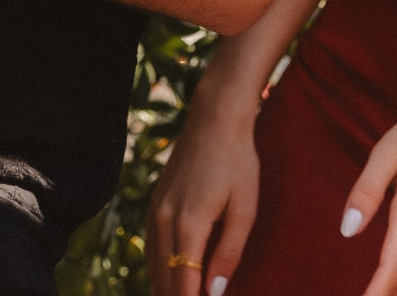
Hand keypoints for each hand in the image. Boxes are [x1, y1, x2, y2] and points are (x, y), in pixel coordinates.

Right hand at [148, 87, 262, 295]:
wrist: (214, 118)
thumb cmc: (237, 162)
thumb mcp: (244, 209)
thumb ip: (229, 253)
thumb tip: (216, 292)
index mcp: (189, 223)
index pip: (183, 281)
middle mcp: (164, 218)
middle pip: (163, 276)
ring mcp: (156, 208)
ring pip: (153, 262)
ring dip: (163, 287)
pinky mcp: (155, 201)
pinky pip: (151, 244)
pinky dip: (158, 267)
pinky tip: (166, 277)